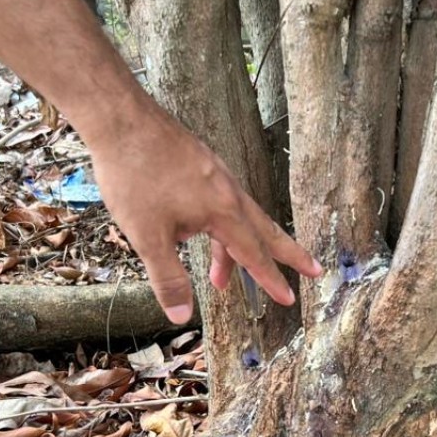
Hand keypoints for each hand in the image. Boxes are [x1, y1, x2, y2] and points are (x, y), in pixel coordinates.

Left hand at [86, 103, 321, 323]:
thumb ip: (168, 278)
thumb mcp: (147, 237)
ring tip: (220, 279)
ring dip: (239, 248)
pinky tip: (197, 233)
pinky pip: (222, 202)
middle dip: (288, 254)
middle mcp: (228, 191)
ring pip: (239, 217)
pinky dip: (221, 226)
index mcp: (222, 211)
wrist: (122, 119)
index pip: (253, 253)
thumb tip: (182, 316)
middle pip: (265, 229)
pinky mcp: (201, 164)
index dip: (271, 279)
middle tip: (314, 270)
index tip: (290, 298)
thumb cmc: (134, 176)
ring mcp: (216, 174)